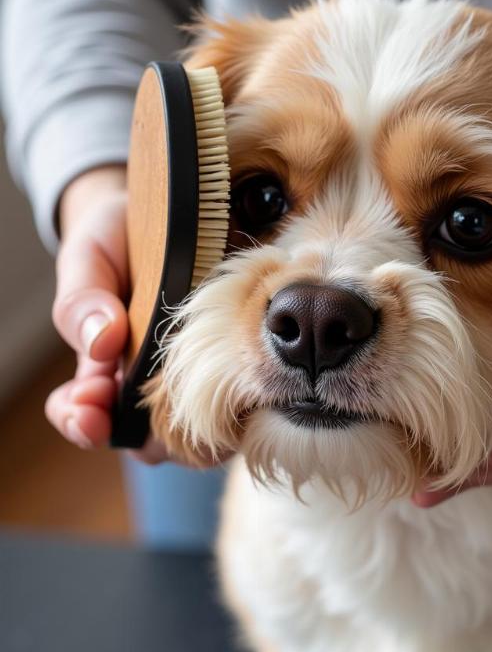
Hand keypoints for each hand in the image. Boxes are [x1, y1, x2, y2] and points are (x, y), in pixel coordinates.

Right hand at [45, 166, 223, 466]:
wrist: (170, 210)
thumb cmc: (118, 242)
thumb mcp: (89, 260)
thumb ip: (84, 301)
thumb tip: (101, 342)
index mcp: (106, 369)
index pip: (87, 417)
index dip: (83, 421)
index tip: (89, 409)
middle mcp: (154, 383)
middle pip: (153, 440)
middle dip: (148, 436)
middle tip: (163, 415)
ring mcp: (201, 375)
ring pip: (204, 430)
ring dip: (203, 426)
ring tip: (210, 398)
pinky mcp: (240, 360)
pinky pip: (245, 395)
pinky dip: (245, 394)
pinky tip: (247, 369)